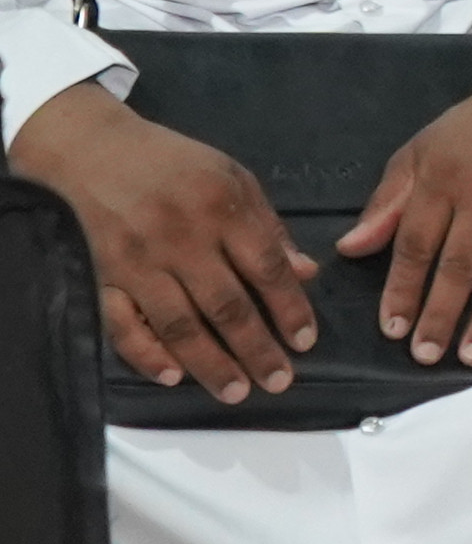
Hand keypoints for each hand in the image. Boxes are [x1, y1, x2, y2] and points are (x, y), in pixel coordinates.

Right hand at [7, 83, 315, 401]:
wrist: (92, 151)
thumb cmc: (171, 165)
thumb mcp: (232, 177)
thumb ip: (268, 226)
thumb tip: (305, 273)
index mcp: (222, 207)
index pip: (265, 267)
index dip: (289, 308)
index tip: (306, 341)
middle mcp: (181, 237)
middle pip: (226, 304)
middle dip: (256, 348)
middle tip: (280, 381)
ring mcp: (137, 262)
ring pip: (179, 323)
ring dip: (211, 363)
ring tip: (237, 391)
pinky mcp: (101, 278)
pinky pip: (123, 326)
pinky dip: (147, 355)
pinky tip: (174, 376)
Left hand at [338, 69, 471, 365]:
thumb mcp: (419, 152)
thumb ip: (388, 202)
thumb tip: (351, 249)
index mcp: (444, 180)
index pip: (418, 244)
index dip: (404, 289)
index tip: (392, 329)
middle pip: (461, 264)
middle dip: (442, 313)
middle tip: (426, 355)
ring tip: (471, 356)